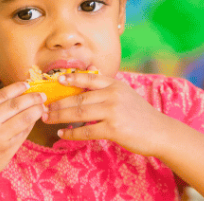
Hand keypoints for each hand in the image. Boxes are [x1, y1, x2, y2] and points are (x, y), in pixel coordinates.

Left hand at [42, 72, 173, 156]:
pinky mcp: (113, 129)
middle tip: (44, 107)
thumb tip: (90, 70)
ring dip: (60, 116)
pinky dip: (72, 133)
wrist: (159, 132)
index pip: (89, 78)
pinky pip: (86, 130)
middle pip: (79, 97)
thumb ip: (107, 86)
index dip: (71, 79)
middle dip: (58, 102)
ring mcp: (113, 111)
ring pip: (79, 112)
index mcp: (115, 84)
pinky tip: (62, 133)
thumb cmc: (140, 114)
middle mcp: (113, 95)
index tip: (56, 81)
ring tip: (47, 118)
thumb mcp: (126, 93)